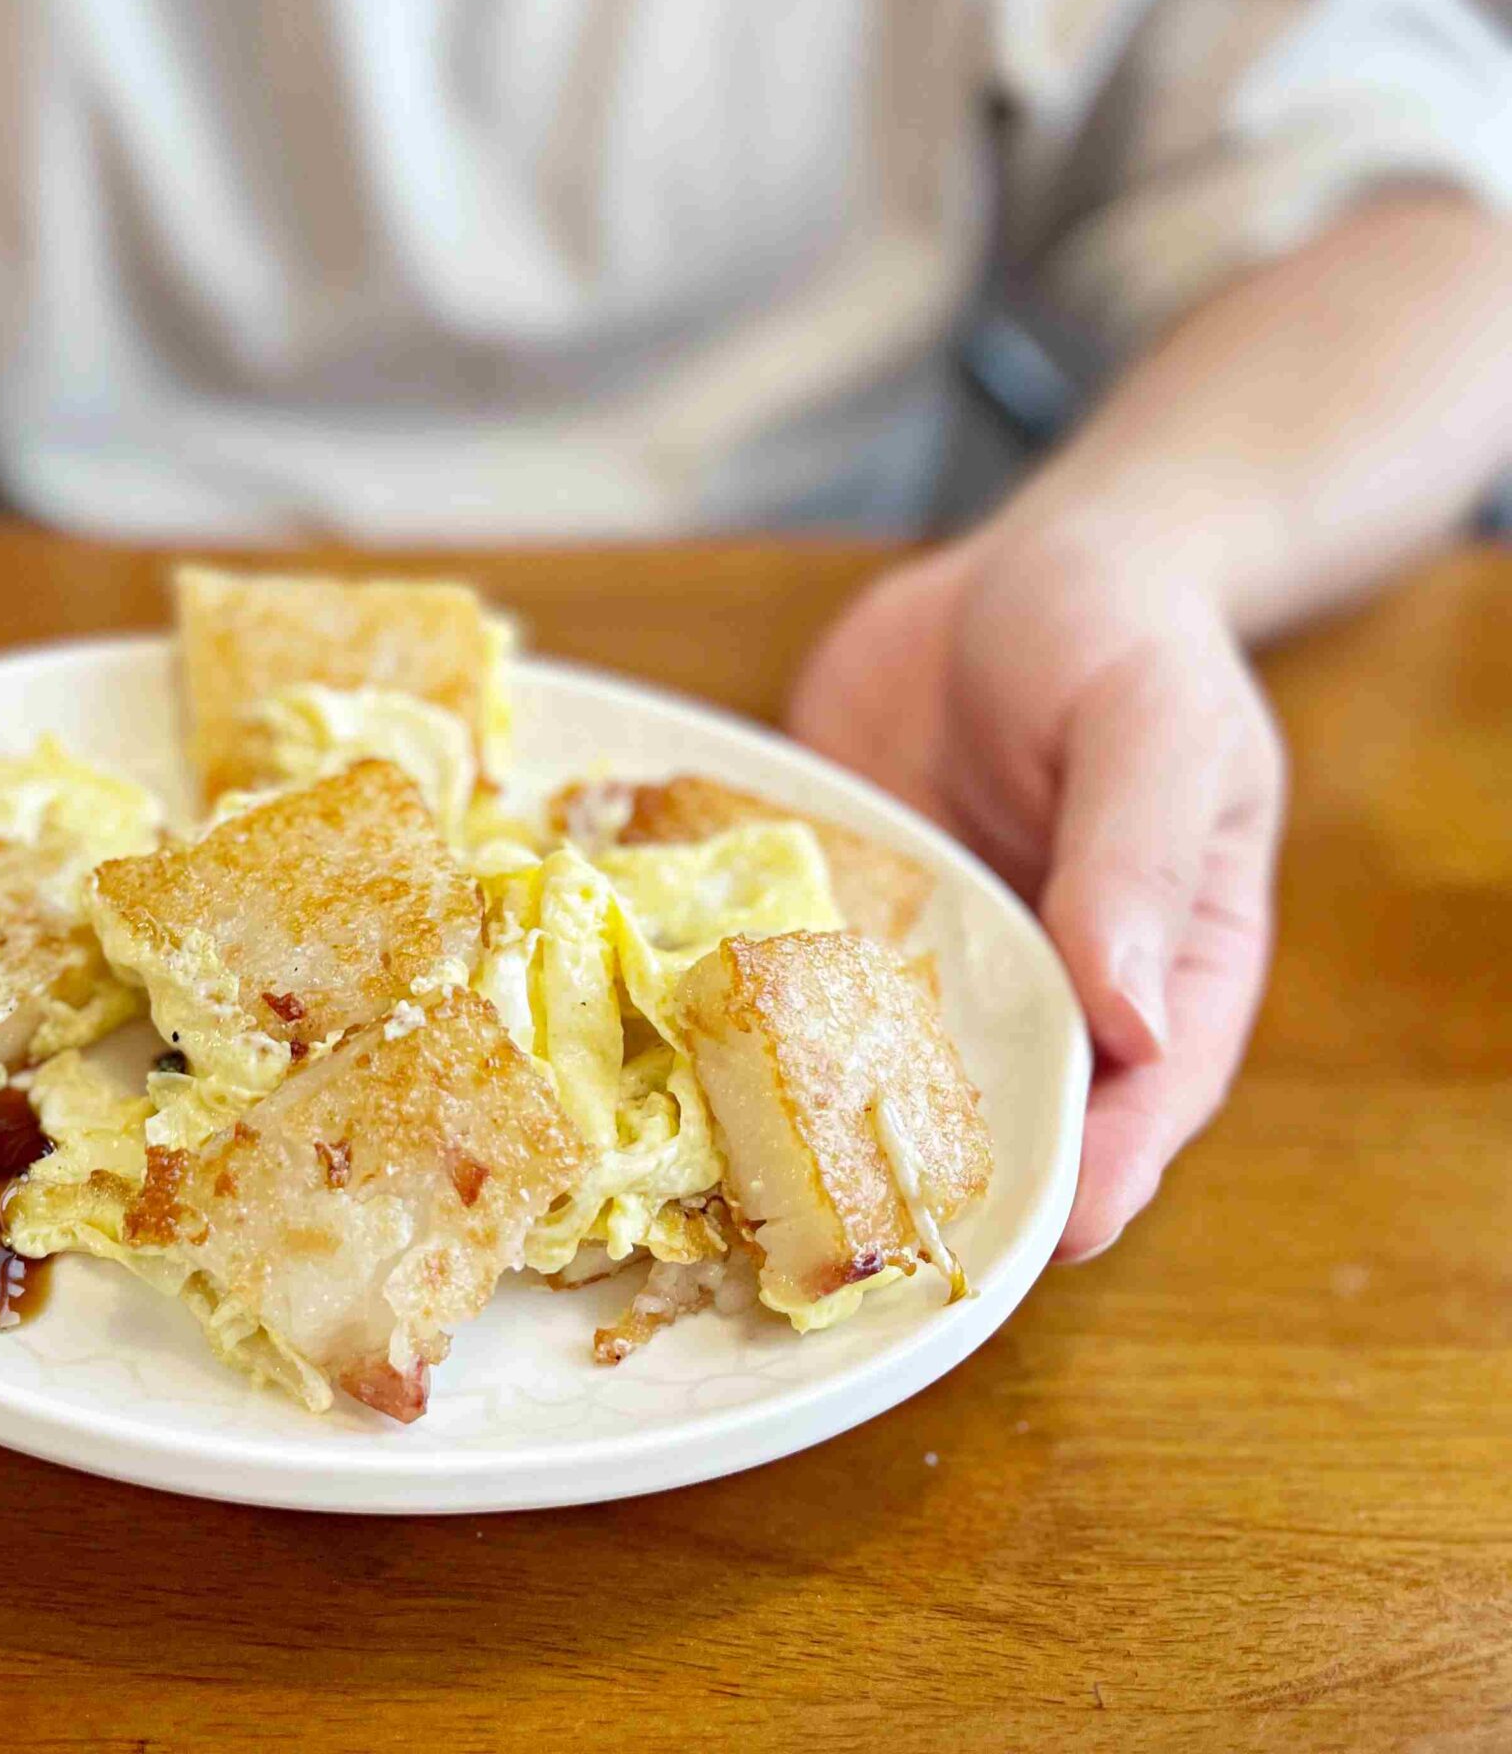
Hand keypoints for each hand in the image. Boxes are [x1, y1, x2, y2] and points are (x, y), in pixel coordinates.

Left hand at [787, 527, 1285, 1260]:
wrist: (1019, 568)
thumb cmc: (1127, 641)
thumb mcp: (1158, 734)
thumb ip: (1137, 867)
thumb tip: (1132, 1022)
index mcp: (1159, 974)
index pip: (1143, 1105)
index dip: (1100, 1177)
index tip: (1048, 1238)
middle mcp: (1035, 989)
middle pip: (993, 1113)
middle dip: (930, 1182)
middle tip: (858, 1246)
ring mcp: (921, 958)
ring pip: (870, 1062)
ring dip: (804, 1112)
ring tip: (732, 1173)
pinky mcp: (830, 909)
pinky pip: (780, 968)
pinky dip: (727, 1001)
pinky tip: (655, 1036)